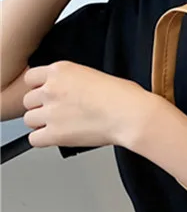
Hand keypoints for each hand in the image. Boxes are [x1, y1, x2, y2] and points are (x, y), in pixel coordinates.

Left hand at [23, 62, 154, 150]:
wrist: (132, 115)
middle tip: (58, 114)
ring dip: (42, 125)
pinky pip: (34, 140)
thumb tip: (73, 93)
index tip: (48, 96)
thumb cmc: (126, 97)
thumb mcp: (95, 76)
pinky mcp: (56, 134)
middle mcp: (51, 89)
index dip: (40, 89)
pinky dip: (43, 141)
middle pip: (28, 101)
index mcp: (60, 71)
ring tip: (60, 127)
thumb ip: (75, 82)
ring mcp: (51, 112)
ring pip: (29, 120)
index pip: (31, 78)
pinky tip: (56, 139)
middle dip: (41, 108)